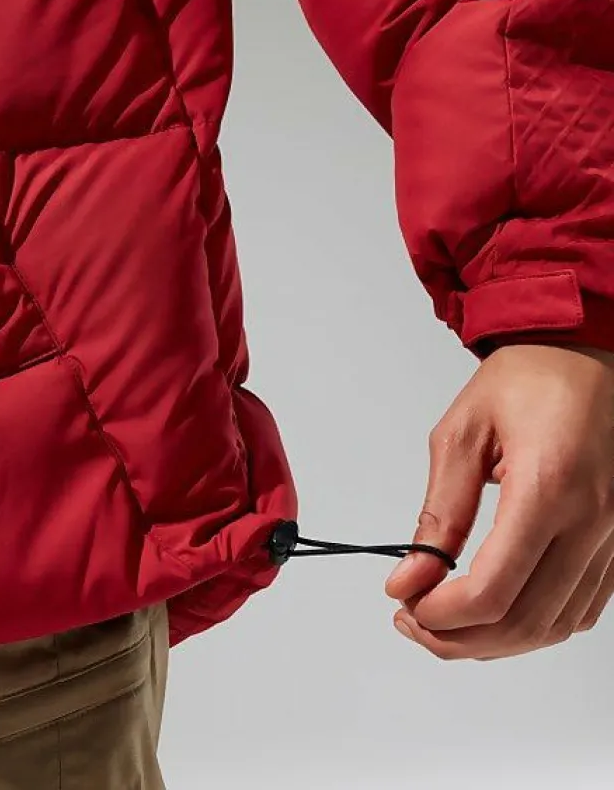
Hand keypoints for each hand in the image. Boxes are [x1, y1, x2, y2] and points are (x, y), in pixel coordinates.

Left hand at [386, 344, 613, 659]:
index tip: (405, 605)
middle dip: (457, 638)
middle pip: (522, 620)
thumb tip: (407, 578)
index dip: (442, 614)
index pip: (493, 589)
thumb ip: (438, 513)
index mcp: (547, 487)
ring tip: (443, 621)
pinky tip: (493, 611)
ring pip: (553, 626)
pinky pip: (580, 610)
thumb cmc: (525, 382)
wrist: (582, 357)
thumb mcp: (460, 436)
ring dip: (493, 640)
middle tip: (413, 622)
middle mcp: (591, 520)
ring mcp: (612, 536)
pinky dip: (532, 625)